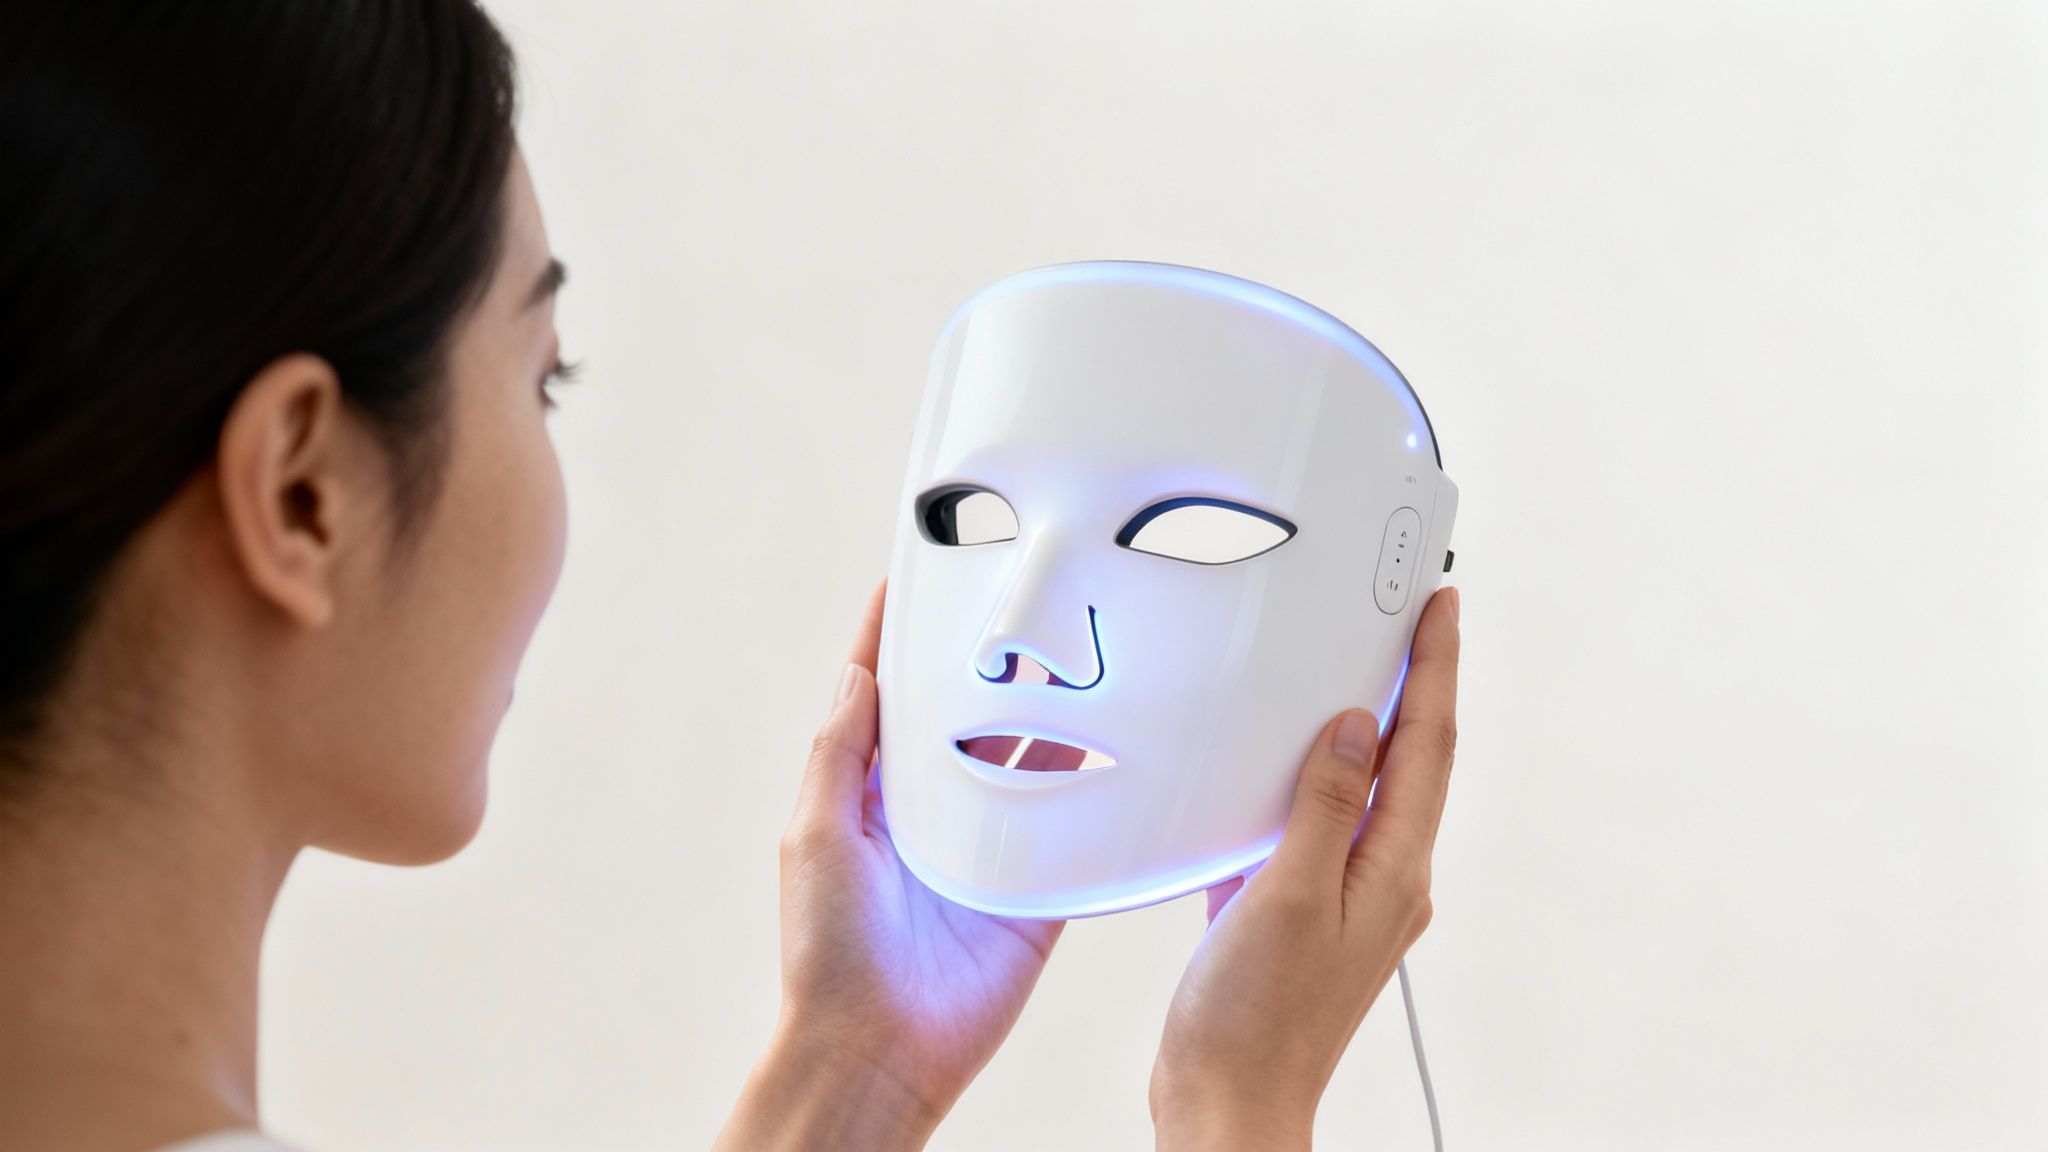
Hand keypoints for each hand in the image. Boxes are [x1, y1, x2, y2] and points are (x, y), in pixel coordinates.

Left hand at [716, 582, 1064, 1150]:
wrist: (878, 1049)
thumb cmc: (828, 952)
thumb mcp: (815, 835)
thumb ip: (839, 754)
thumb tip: (856, 674)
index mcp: (868, 796)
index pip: (884, 700)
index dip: (895, 642)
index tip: (916, 579)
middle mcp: (929, 813)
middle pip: (964, 720)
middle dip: (985, 668)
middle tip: (1020, 610)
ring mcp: (985, 849)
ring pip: (1024, 763)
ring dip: (1045, 716)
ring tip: (1075, 657)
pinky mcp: (1032, 890)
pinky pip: (1069, 832)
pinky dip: (1091, 794)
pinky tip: (1116, 746)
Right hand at [1151, 586, 1461, 1150]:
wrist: (1227, 1104)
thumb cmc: (1255, 1022)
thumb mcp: (1285, 896)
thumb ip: (1321, 806)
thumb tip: (1355, 729)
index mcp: (1392, 872)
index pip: (1427, 746)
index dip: (1435, 669)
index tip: (1443, 608)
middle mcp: (1383, 882)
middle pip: (1410, 762)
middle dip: (1414, 685)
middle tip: (1413, 618)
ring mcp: (1346, 900)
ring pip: (1363, 791)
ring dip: (1364, 728)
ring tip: (1356, 668)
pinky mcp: (1303, 915)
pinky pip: (1316, 827)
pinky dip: (1306, 782)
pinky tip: (1278, 766)